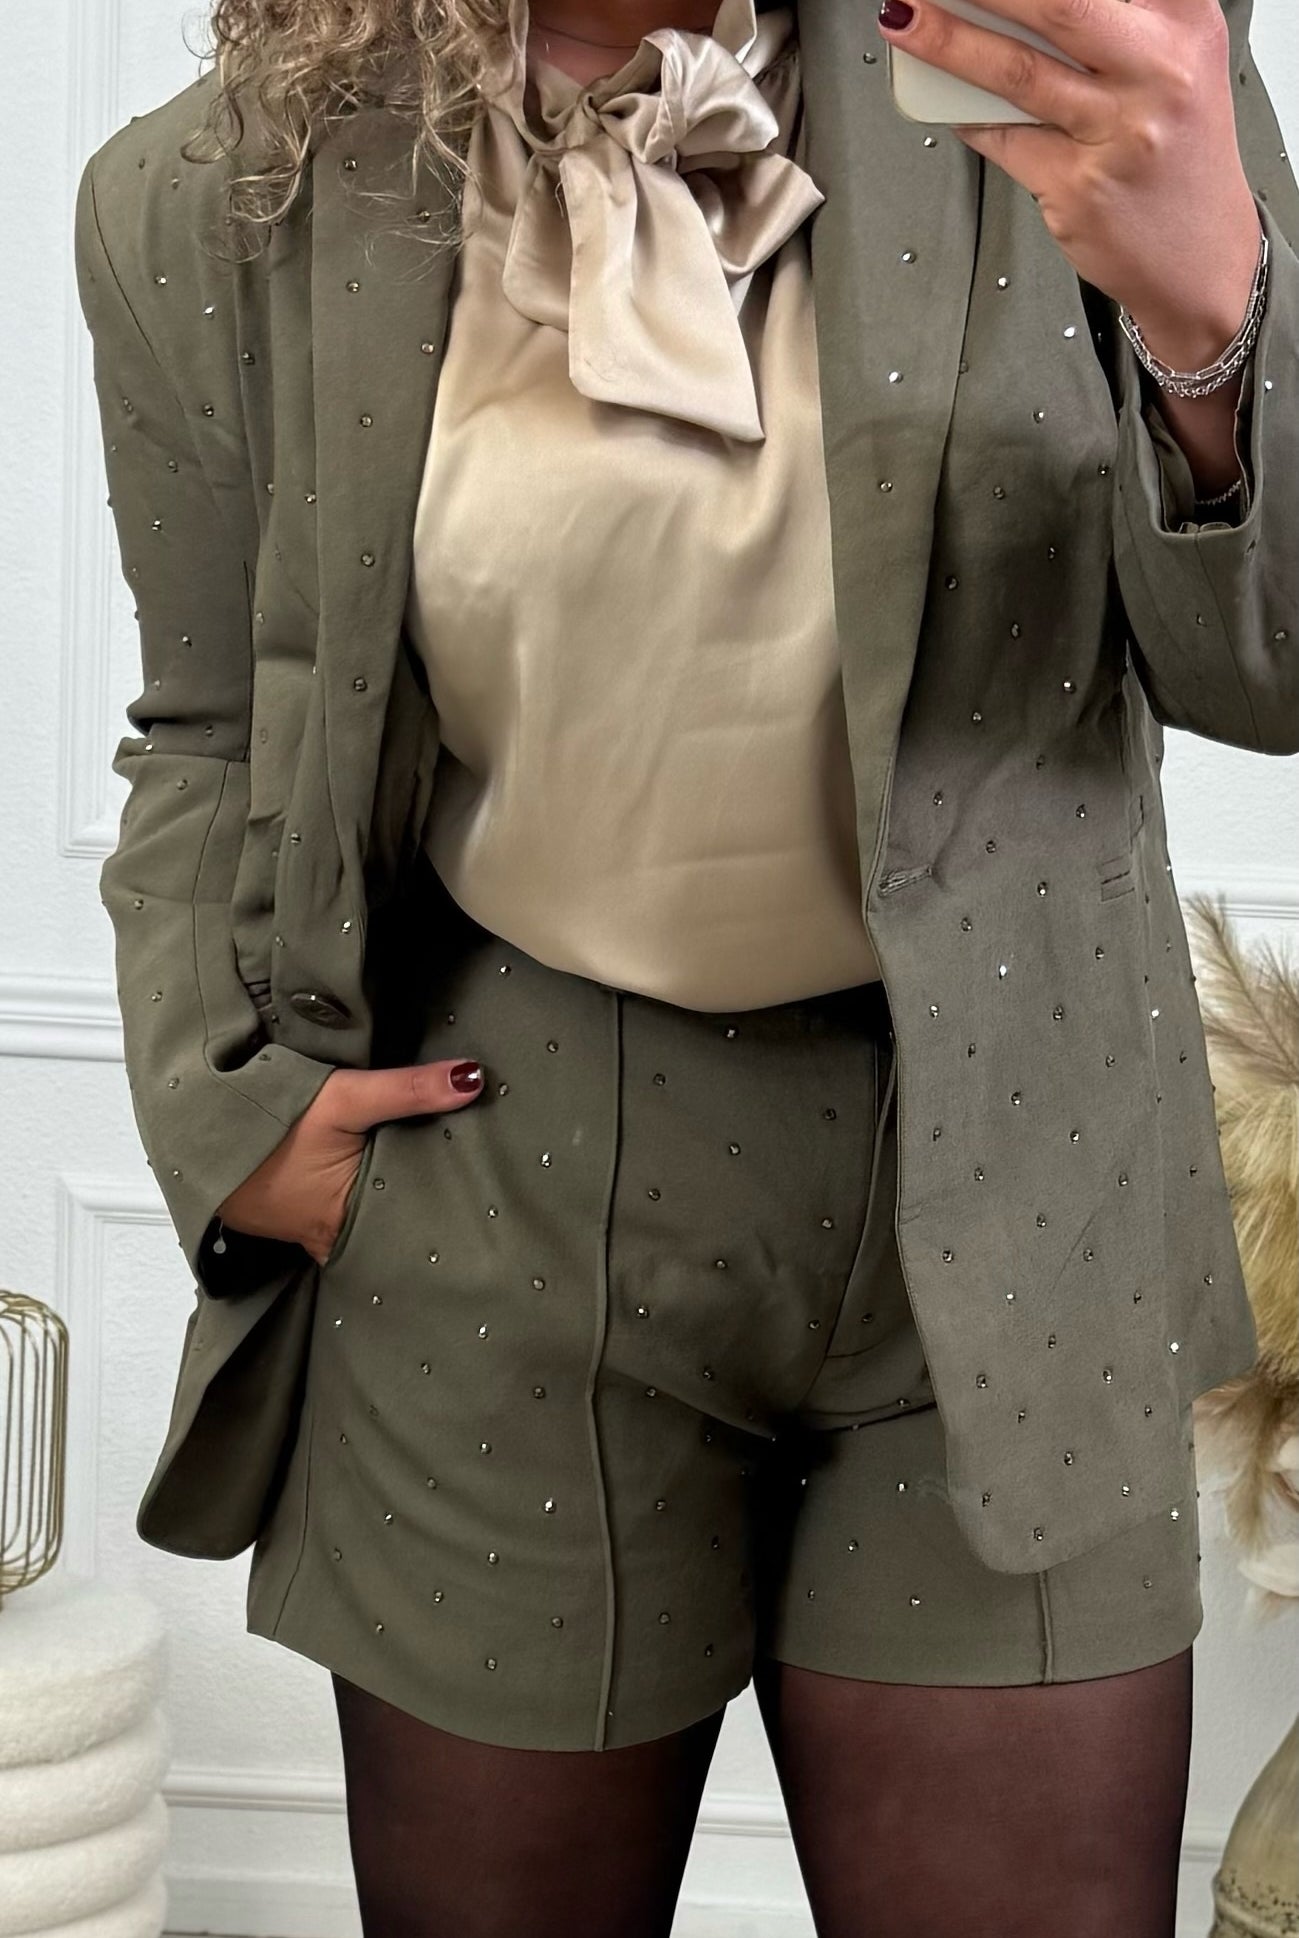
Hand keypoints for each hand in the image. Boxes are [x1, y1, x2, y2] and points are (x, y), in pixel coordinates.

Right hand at [216, 1058, 486, 1265]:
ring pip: (381, 1215)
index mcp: (354, 1225)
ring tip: (460, 1171)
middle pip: (406, 1220)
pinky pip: (356, 1206)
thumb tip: (474, 1078)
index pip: (426, 1219)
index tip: (500, 1186)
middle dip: (440, 1200)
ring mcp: (321, 1231)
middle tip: (491, 1178)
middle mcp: (340, 1239)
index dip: (461, 1204)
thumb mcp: (343, 1101)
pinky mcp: (308, 1214)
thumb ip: (407, 1091)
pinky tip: (400, 1166)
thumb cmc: (266, 1125)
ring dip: (407, 1193)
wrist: (197, 1134)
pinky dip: (376, 1189)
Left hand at [877, 0, 1263, 364]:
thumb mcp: (1172, 62)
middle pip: (1058, 5)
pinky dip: (968, 116)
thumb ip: (1111, 23)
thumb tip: (1015, 8)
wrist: (1200, 257)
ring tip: (906, 21)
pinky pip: (1004, 139)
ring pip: (1017, 72)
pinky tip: (950, 100)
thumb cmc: (1177, 153)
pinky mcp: (1079, 188)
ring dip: (948, 43)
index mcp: (1186, 22)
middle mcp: (1159, 71)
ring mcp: (1118, 133)